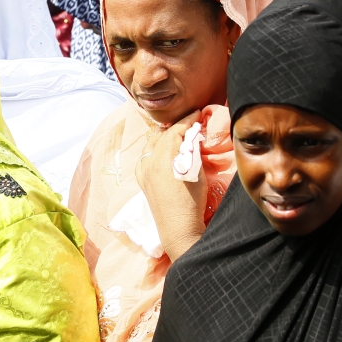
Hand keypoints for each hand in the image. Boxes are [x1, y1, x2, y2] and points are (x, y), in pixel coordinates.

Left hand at [136, 111, 207, 261]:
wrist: (178, 229)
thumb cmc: (192, 201)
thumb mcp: (198, 172)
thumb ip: (193, 150)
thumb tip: (194, 136)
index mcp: (164, 157)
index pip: (176, 130)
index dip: (188, 120)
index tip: (198, 113)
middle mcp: (150, 161)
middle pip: (163, 135)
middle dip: (177, 127)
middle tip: (192, 123)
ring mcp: (143, 171)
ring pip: (152, 145)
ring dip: (164, 137)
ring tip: (178, 135)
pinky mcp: (142, 181)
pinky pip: (146, 157)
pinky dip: (155, 150)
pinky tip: (163, 152)